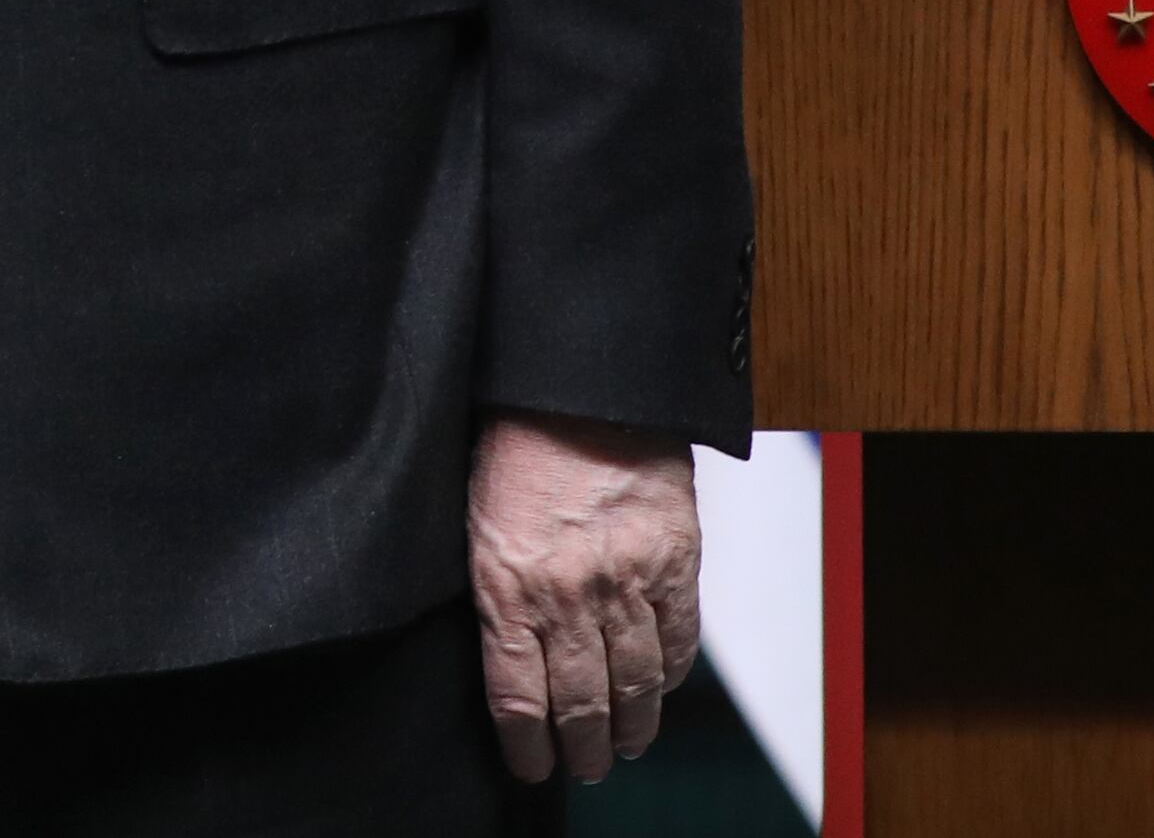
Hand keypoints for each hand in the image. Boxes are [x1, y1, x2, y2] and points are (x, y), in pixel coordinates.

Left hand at [468, 411, 699, 785]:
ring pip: (635, 683)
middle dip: (583, 748)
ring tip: (623, 746)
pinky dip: (670, 676)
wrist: (582, 386)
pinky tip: (659, 691)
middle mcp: (568, 595)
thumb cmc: (514, 443)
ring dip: (632, 727)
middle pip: (580, 703)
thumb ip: (495, 590)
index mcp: (506, 586)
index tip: (531, 766)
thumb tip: (506, 652)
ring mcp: (627, 582)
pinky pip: (678, 642)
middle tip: (584, 768)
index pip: (517, 696)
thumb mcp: (475, 521)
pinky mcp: (675, 564)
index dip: (526, 745)